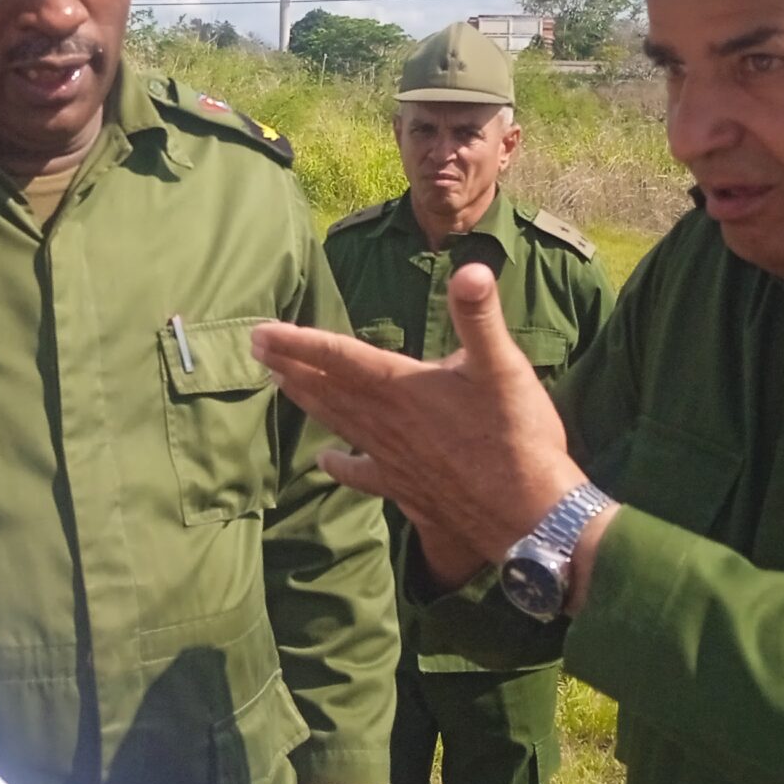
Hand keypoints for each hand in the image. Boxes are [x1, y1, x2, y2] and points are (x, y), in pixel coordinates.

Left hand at [255, 263, 586, 588]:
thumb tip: (472, 269)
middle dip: (290, 365)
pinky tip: (325, 463)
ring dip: (307, 401)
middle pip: (328, 389)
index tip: (260, 331)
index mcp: (402, 386)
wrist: (528, 514)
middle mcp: (386, 422)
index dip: (298, 341)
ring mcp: (392, 459)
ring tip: (279, 384)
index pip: (339, 356)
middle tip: (255, 348)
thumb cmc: (516, 436)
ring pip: (338, 424)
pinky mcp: (405, 489)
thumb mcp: (503, 367)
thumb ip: (479, 317)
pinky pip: (362, 475)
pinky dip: (341, 466)